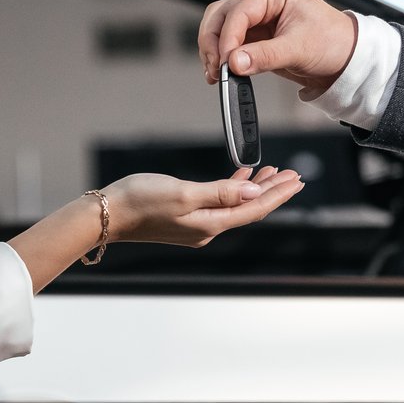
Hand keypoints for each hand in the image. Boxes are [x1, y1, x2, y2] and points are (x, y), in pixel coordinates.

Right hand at [103, 166, 303, 247]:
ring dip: (256, 189)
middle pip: (250, 209)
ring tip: (274, 174)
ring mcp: (197, 224)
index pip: (254, 209)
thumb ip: (220, 192)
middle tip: (294, 175)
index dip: (278, 194)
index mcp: (211, 224)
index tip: (297, 180)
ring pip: (236, 205)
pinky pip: (219, 203)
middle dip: (273, 192)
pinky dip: (233, 189)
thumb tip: (253, 192)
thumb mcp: (184, 193)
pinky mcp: (185, 217)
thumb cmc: (140, 200)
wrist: (106, 215)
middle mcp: (208, 229)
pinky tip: (240, 177)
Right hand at [197, 0, 356, 97]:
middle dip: (213, 42)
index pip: (239, 11)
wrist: (345, 59)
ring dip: (213, 50)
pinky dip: (222, 57)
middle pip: (221, 15)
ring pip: (219, 27)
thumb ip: (265, 56)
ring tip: (217, 73)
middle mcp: (262, 1)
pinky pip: (228, 43)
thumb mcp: (299, 49)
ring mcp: (257, 19)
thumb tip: (235, 62)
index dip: (227, 38)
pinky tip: (222, 72)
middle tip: (217, 67)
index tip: (226, 61)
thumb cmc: (333, 42)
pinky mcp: (255, 37)